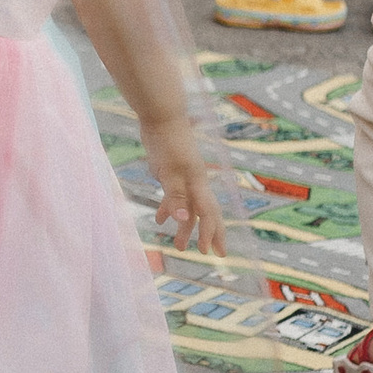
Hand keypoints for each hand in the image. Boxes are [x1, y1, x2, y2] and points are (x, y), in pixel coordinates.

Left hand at [139, 119, 228, 252]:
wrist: (161, 117)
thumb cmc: (167, 143)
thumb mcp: (168, 172)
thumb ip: (176, 197)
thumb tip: (185, 220)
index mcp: (198, 183)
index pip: (209, 214)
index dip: (210, 234)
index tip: (210, 253)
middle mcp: (196, 182)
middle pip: (207, 213)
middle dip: (210, 234)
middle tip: (213, 254)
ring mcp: (185, 177)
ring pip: (189, 207)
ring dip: (186, 226)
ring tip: (179, 247)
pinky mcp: (172, 173)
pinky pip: (174, 196)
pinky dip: (169, 209)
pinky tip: (159, 220)